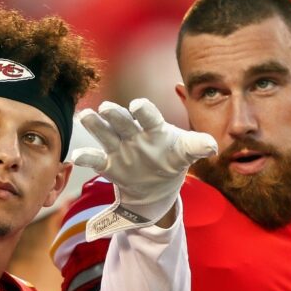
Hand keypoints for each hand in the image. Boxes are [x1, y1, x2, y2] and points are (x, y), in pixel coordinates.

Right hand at [70, 99, 216, 239]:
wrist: (158, 184)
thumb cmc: (172, 158)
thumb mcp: (186, 151)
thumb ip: (198, 146)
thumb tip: (213, 146)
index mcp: (155, 129)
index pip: (150, 117)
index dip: (144, 111)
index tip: (138, 106)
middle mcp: (135, 134)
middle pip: (123, 122)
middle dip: (116, 115)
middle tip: (107, 108)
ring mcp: (120, 148)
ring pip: (106, 134)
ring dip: (96, 125)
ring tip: (86, 116)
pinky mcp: (110, 165)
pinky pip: (97, 160)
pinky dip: (86, 158)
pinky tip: (77, 157)